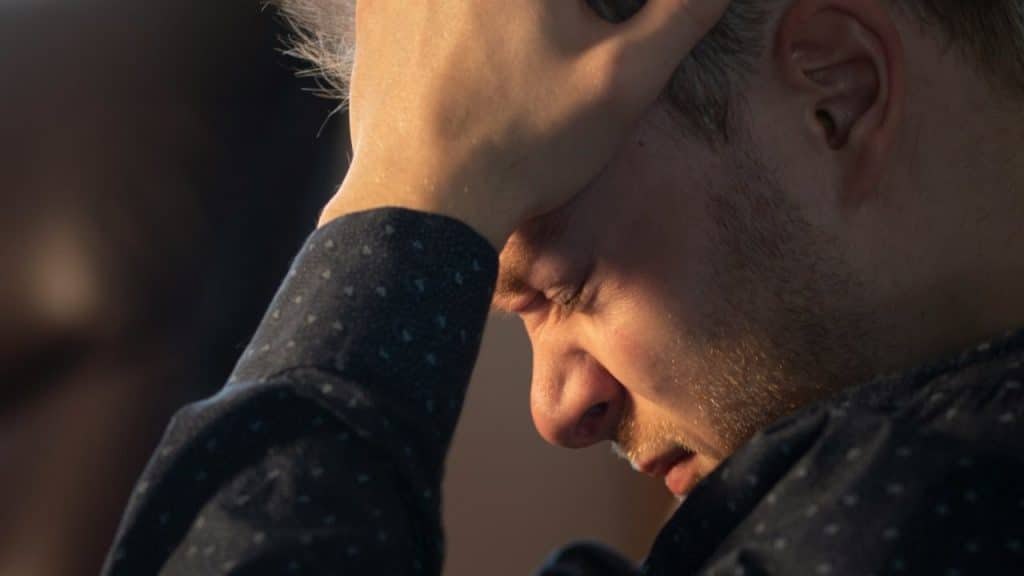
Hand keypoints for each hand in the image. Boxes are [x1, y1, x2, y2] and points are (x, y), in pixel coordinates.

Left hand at [320, 0, 729, 247]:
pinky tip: (472, 59)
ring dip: (508, 20)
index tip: (595, 38)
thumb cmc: (527, 143)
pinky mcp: (373, 8)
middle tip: (564, 48)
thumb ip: (680, 12)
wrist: (423, 202)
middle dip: (563, 16)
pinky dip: (456, 20)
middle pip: (543, 1)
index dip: (596, 13)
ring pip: (481, 3)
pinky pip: (426, 3)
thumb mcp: (623, 79)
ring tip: (516, 66)